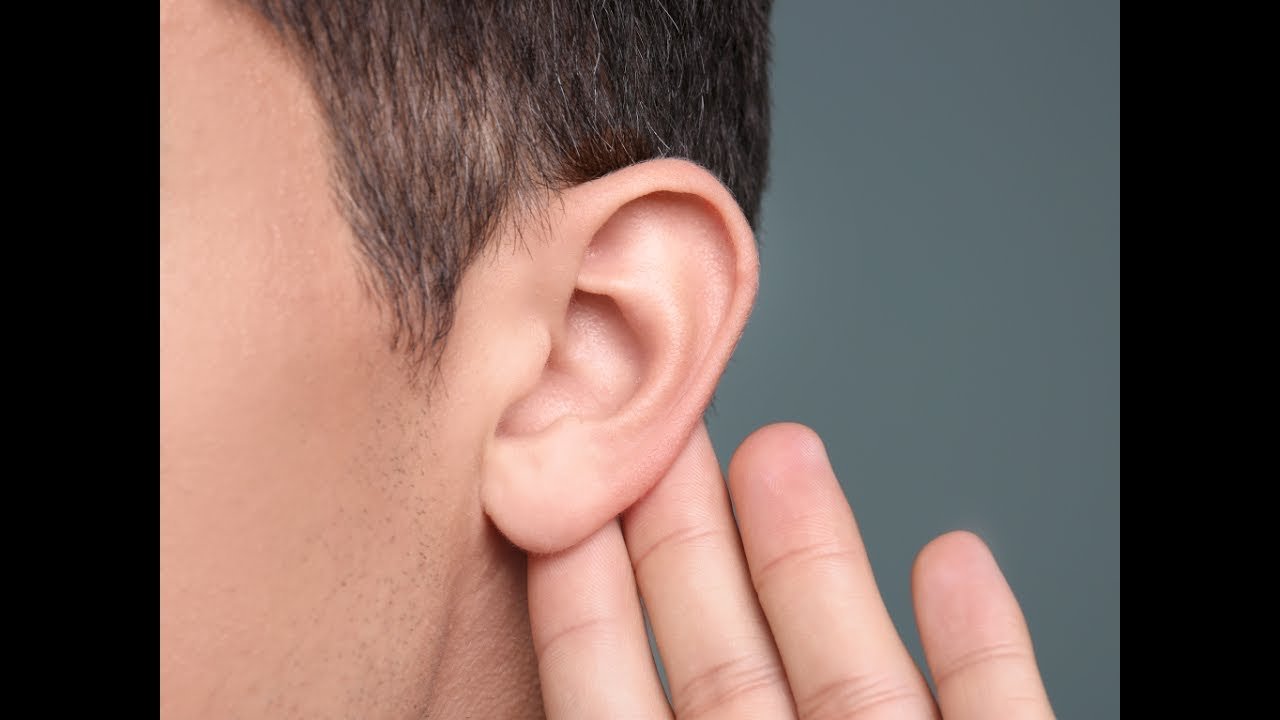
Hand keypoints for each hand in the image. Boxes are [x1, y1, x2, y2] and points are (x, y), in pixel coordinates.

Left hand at [529, 422, 1054, 718]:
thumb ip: (603, 716)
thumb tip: (548, 581)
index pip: (612, 710)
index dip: (587, 607)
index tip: (561, 500)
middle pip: (727, 671)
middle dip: (692, 546)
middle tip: (662, 436)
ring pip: (854, 679)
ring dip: (820, 561)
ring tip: (783, 448)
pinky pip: (996, 717)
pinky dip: (985, 647)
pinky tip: (955, 559)